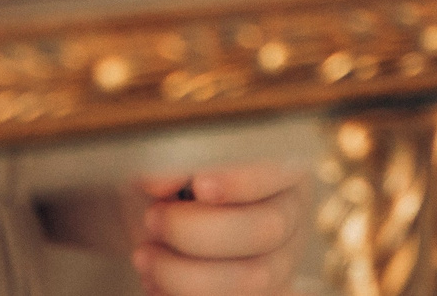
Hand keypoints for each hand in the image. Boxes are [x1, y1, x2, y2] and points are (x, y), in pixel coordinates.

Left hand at [128, 162, 309, 295]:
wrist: (158, 217)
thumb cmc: (171, 178)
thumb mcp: (168, 156)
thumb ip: (170, 159)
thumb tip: (159, 181)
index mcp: (281, 165)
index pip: (276, 172)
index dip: (240, 182)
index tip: (199, 187)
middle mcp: (291, 214)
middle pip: (266, 230)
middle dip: (198, 231)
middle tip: (152, 218)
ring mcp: (282, 262)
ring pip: (255, 279)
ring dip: (186, 274)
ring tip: (145, 257)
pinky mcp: (266, 294)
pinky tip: (154, 284)